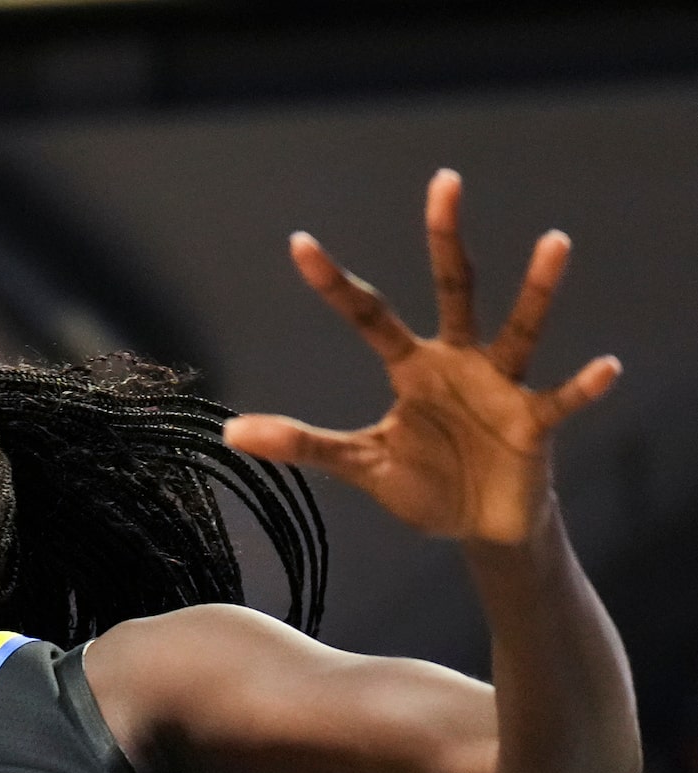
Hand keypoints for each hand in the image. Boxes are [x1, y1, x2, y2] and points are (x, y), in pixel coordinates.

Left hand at [226, 169, 619, 545]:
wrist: (480, 526)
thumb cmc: (425, 483)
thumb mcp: (360, 463)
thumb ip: (304, 444)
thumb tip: (231, 431)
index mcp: (411, 368)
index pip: (368, 315)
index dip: (334, 283)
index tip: (299, 244)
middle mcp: (458, 362)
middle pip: (453, 287)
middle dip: (446, 237)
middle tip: (444, 180)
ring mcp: (501, 386)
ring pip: (519, 328)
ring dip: (537, 289)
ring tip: (554, 242)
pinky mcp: (534, 421)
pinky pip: (562, 399)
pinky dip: (583, 386)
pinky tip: (607, 367)